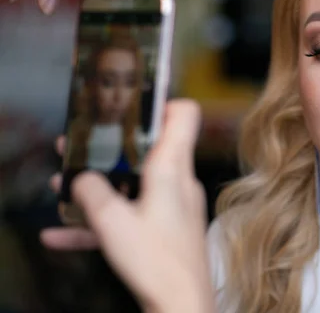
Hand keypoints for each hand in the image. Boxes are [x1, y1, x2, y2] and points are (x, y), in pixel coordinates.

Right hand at [41, 100, 214, 312]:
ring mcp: (172, 206)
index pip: (183, 116)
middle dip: (110, 146)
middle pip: (148, 148)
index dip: (160, 103)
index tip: (130, 103)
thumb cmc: (157, 261)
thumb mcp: (112, 221)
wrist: (180, 305)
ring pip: (135, 182)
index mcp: (172, 168)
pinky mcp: (165, 229)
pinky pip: (131, 215)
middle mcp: (177, 182)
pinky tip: (60, 234)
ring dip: (102, 182)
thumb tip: (81, 179)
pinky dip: (102, 220)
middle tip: (78, 143)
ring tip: (63, 183)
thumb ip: (92, 192)